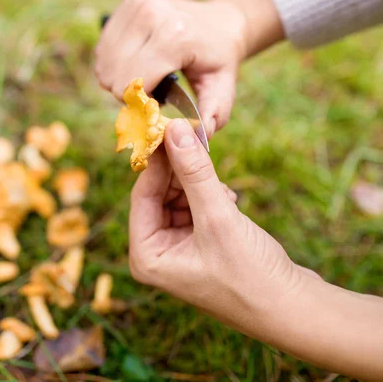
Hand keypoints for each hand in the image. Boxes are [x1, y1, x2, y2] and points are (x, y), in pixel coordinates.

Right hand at [95, 0, 247, 137]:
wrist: (219, 21)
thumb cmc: (218, 58)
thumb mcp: (222, 86)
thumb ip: (213, 113)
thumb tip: (200, 135)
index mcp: (175, 36)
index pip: (133, 84)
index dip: (141, 104)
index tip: (159, 104)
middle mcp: (152, 15)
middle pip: (115, 77)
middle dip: (130, 94)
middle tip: (152, 91)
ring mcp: (137, 6)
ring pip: (104, 65)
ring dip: (120, 79)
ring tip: (146, 76)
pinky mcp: (128, 4)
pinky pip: (103, 49)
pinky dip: (115, 63)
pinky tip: (137, 62)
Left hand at [129, 119, 307, 322]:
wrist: (292, 309)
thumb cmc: (251, 274)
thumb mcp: (218, 217)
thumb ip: (194, 172)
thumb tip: (174, 129)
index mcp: (146, 256)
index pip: (143, 194)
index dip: (159, 160)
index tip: (172, 126)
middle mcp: (155, 253)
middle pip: (159, 195)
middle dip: (182, 173)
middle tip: (200, 143)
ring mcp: (177, 250)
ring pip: (179, 198)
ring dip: (200, 186)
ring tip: (225, 194)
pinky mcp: (198, 245)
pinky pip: (195, 209)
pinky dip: (211, 199)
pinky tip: (230, 202)